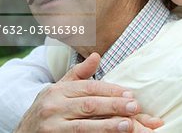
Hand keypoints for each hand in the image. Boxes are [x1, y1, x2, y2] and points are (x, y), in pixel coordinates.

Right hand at [14, 53, 162, 131]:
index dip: (111, 90)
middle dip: (114, 106)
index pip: (88, 88)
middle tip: (135, 107)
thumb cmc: (47, 109)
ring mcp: (52, 127)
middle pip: (89, 105)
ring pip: (84, 126)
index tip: (130, 94)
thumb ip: (79, 74)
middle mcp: (53, 107)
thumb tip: (97, 55)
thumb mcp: (59, 89)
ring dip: (108, 126)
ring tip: (128, 125)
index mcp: (57, 90)